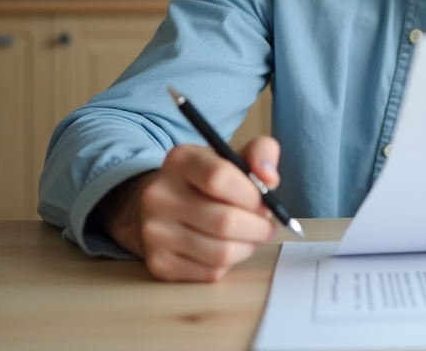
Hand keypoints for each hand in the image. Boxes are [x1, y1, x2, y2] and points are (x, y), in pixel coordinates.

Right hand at [94, 136, 281, 281]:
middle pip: (224, 221)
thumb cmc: (207, 181)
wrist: (164, 205)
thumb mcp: (233, 156)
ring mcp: (155, 232)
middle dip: (258, 228)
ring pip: (221, 253)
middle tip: (267, 226)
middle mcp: (159, 195)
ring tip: (251, 236)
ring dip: (248, 247)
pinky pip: (211, 272)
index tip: (265, 202)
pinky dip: (230, 263)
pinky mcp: (159, 263)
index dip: (252, 195)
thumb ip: (261, 153)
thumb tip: (270, 179)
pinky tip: (229, 247)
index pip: (219, 178)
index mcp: (180, 161)